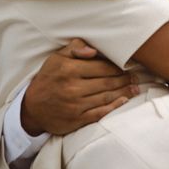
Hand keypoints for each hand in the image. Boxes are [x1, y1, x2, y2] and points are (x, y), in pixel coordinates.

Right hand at [21, 39, 138, 135]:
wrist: (32, 107)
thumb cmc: (48, 77)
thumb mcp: (56, 58)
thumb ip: (75, 48)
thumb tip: (94, 50)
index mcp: (69, 70)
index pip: (102, 67)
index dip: (117, 66)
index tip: (128, 64)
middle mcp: (73, 88)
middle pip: (107, 82)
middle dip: (124, 78)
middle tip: (136, 76)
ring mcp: (75, 105)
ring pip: (106, 97)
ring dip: (124, 91)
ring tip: (135, 87)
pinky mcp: (76, 120)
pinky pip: (100, 113)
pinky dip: (114, 106)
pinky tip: (124, 100)